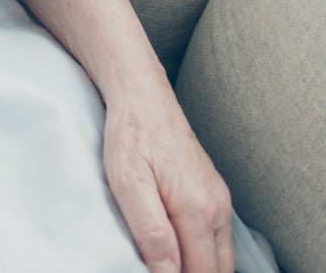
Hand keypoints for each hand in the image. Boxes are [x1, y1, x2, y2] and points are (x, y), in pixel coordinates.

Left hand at [103, 90, 232, 272]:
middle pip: (217, 270)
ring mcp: (219, 200)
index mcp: (197, 209)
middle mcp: (217, 207)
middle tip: (158, 268)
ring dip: (200, 268)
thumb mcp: (128, 182)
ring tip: (166, 262)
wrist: (142, 94)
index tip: (153, 272)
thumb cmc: (130, 134)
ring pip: (221, 257)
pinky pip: (217, 238)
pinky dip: (204, 252)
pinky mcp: (214, 193)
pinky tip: (179, 249)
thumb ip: (151, 231)